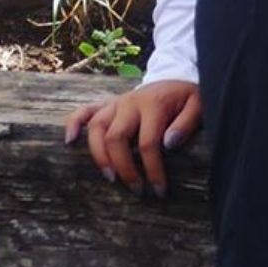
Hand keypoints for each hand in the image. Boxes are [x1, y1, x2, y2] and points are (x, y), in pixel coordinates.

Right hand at [65, 78, 198, 198]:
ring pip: (96, 127)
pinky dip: (73, 123)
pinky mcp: (108, 104)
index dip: (152, 169)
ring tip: (110, 177)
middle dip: (124, 167)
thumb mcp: (198, 105)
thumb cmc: (187, 97)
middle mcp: (130, 103)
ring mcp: (116, 103)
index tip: (159, 190)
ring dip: (99, 155)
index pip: (148, 142)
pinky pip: (84, 111)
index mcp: (154, 104)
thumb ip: (186, 123)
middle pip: (116, 137)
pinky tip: (69, 140)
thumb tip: (168, 144)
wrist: (176, 76)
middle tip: (136, 189)